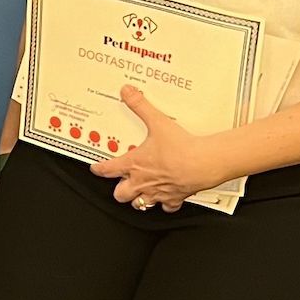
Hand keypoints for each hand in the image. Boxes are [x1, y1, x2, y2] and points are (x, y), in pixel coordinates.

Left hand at [88, 85, 231, 211]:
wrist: (203, 163)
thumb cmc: (181, 148)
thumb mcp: (157, 121)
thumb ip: (140, 105)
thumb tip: (128, 92)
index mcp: (134, 164)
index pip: (108, 170)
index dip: (99, 169)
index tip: (96, 168)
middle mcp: (143, 182)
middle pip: (121, 194)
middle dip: (118, 190)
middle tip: (119, 183)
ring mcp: (158, 192)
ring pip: (140, 204)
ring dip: (138, 199)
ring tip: (138, 193)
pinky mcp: (174, 198)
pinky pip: (166, 207)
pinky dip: (165, 204)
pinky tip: (166, 198)